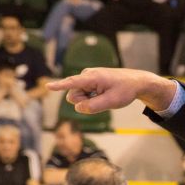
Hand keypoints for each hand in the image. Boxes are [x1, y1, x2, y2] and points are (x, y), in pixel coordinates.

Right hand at [47, 67, 177, 114]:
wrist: (136, 82)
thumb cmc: (126, 90)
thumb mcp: (112, 102)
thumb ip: (94, 107)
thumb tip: (78, 108)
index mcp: (92, 77)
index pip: (72, 82)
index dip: (59, 85)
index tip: (47, 86)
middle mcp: (87, 75)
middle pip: (73, 96)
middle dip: (84, 102)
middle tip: (102, 99)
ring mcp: (87, 78)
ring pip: (78, 96)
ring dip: (89, 100)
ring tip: (104, 95)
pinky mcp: (89, 81)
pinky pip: (84, 94)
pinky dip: (92, 98)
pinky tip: (104, 94)